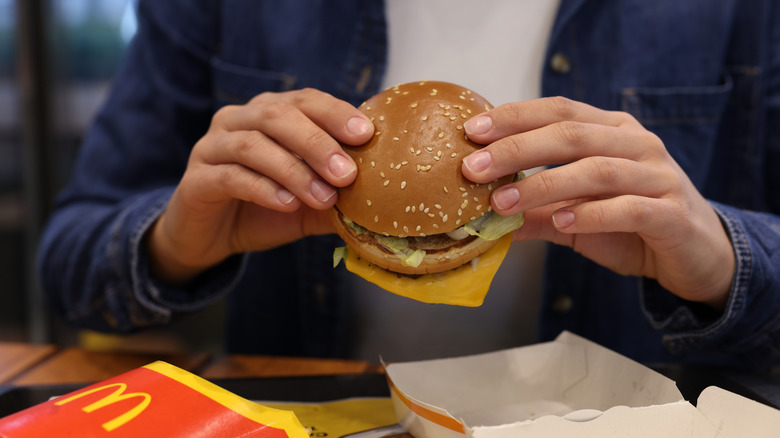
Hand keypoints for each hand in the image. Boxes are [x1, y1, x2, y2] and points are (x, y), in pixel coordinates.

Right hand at [146, 88, 373, 283]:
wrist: (210, 238)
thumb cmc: (263, 210)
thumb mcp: (309, 204)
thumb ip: (338, 197)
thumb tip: (383, 203)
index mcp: (268, 114)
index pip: (304, 100)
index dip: (334, 112)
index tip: (366, 133)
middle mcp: (237, 121)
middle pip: (277, 116)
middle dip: (317, 142)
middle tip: (347, 173)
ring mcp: (211, 147)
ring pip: (252, 145)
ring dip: (293, 170)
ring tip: (323, 197)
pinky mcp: (196, 180)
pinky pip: (230, 176)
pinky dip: (263, 189)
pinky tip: (288, 204)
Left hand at [462, 97, 733, 308]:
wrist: (697, 254)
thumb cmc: (630, 225)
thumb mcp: (573, 217)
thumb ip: (533, 212)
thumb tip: (479, 219)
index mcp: (612, 130)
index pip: (559, 110)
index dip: (514, 117)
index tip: (471, 132)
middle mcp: (637, 144)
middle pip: (571, 135)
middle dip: (517, 149)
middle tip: (473, 168)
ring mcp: (658, 176)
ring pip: (597, 170)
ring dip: (543, 186)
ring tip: (503, 203)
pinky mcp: (672, 213)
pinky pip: (629, 208)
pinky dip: (592, 214)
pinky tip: (560, 221)